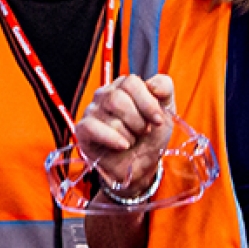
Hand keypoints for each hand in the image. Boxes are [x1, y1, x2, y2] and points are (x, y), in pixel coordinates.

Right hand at [74, 74, 174, 196]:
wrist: (142, 164)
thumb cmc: (150, 135)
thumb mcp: (166, 110)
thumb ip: (164, 88)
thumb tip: (152, 84)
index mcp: (123, 86)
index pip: (131, 83)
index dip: (147, 103)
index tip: (157, 120)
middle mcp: (104, 95)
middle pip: (118, 99)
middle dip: (137, 121)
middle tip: (143, 132)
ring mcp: (91, 111)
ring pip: (110, 117)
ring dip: (128, 134)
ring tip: (132, 140)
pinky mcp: (83, 130)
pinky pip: (93, 128)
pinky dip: (112, 139)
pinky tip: (122, 146)